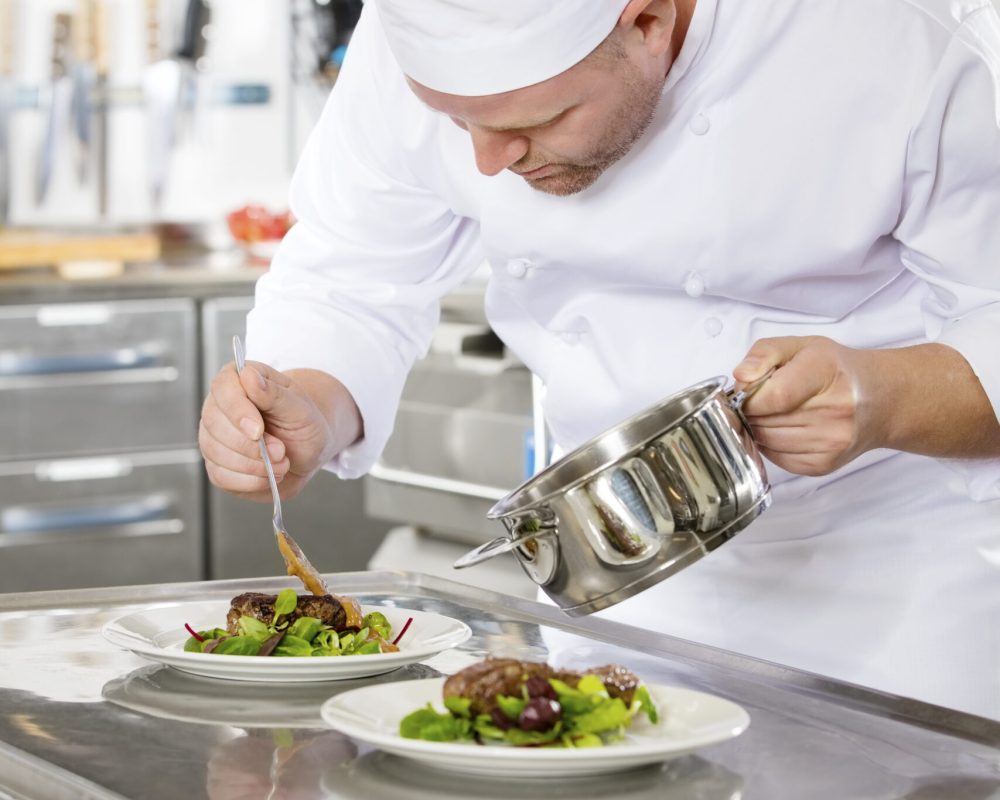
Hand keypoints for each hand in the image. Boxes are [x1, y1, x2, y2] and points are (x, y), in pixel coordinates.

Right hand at [199, 361, 352, 500]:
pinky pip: (220, 476)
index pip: (222, 387)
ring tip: (282, 463)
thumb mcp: (299, 407)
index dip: (237, 411)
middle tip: (281, 451)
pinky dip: (249, 481)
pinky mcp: (216, 465)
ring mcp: (213, 437)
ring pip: (215, 452)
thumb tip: (248, 375)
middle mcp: (219, 407)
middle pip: (214, 424)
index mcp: (239, 381)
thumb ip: (273, 393)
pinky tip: (269, 476)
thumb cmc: (303, 423)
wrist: (308, 452)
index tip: (258, 431)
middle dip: (251, 445)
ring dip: (253, 465)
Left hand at [732, 336, 878, 475]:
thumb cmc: (835, 370)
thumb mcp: (800, 346)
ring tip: (778, 412)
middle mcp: (835, 409)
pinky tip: (787, 429)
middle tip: (764, 399)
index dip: (750, 396)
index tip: (749, 391)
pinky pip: (776, 458)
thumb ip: (764, 353)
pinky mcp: (824, 464)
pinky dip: (771, 444)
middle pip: (765, 420)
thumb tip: (741, 377)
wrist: (879, 399)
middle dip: (752, 410)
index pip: (774, 395)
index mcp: (826, 372)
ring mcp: (832, 441)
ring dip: (760, 427)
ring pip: (766, 441)